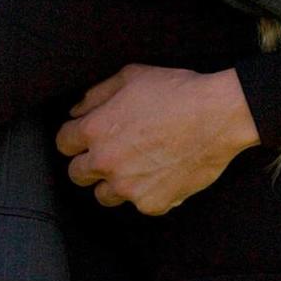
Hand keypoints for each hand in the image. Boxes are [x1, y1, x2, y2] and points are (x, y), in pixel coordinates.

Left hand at [55, 64, 259, 215]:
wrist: (216, 116)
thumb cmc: (175, 91)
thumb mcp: (131, 76)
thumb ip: (97, 94)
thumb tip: (76, 110)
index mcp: (96, 130)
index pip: (63, 143)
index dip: (73, 138)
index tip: (84, 137)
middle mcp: (107, 162)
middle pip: (77, 175)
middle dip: (88, 163)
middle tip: (110, 152)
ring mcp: (129, 187)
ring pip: (104, 195)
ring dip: (113, 182)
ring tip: (136, 164)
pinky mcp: (152, 204)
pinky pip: (138, 203)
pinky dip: (146, 191)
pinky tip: (161, 171)